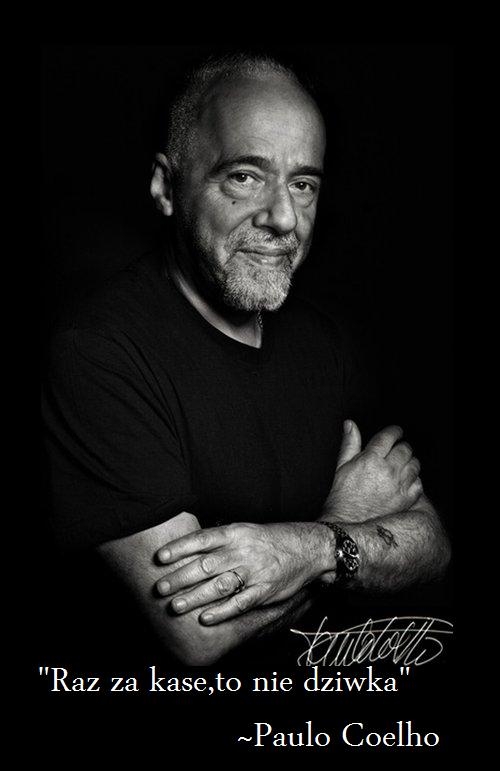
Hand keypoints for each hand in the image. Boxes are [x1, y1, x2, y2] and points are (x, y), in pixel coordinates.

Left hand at [154, 522, 329, 623]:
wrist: (308, 548)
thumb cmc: (269, 539)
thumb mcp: (244, 529)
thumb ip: (218, 538)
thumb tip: (187, 543)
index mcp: (236, 533)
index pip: (202, 539)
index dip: (180, 548)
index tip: (160, 557)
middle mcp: (242, 551)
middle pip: (206, 565)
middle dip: (180, 577)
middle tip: (160, 588)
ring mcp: (254, 572)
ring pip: (220, 586)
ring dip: (195, 597)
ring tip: (175, 606)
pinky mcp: (264, 591)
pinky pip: (240, 603)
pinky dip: (222, 611)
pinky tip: (205, 618)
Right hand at [324, 420, 422, 522]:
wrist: (348, 523)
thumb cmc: (343, 495)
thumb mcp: (342, 465)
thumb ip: (350, 443)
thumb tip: (350, 424)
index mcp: (371, 459)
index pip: (389, 436)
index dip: (395, 431)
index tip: (396, 432)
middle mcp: (387, 470)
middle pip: (405, 449)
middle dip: (401, 447)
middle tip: (397, 450)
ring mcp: (399, 485)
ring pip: (415, 464)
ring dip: (409, 462)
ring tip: (401, 465)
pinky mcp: (406, 500)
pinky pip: (419, 483)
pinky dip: (414, 480)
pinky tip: (405, 481)